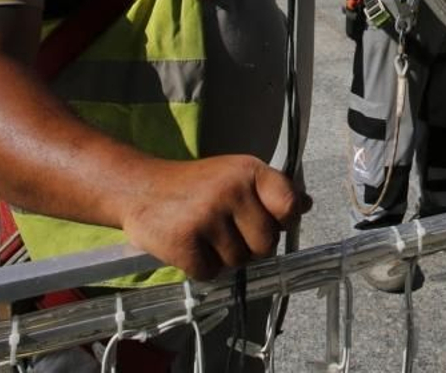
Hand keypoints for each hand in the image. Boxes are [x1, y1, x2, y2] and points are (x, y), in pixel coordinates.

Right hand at [118, 155, 310, 279]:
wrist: (140, 187)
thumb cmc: (196, 185)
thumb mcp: (236, 176)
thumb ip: (270, 191)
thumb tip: (305, 205)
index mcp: (249, 171)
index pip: (289, 204)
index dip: (283, 221)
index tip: (268, 221)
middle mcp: (231, 190)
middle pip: (267, 244)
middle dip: (250, 247)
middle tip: (227, 231)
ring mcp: (207, 216)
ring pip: (239, 263)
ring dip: (223, 258)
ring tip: (205, 235)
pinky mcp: (184, 241)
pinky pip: (210, 274)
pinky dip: (200, 268)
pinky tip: (189, 246)